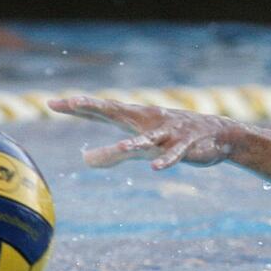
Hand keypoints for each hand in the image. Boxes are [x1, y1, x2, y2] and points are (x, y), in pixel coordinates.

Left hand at [48, 96, 234, 169]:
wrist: (219, 134)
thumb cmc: (173, 138)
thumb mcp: (141, 147)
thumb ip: (112, 154)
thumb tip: (84, 160)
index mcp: (135, 119)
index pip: (101, 110)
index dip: (77, 106)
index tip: (51, 102)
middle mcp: (147, 122)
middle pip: (115, 113)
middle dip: (92, 107)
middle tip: (69, 103)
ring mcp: (167, 134)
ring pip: (144, 139)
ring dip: (130, 143)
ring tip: (117, 148)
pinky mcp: (186, 147)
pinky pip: (174, 155)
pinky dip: (165, 160)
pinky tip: (156, 168)